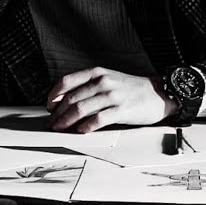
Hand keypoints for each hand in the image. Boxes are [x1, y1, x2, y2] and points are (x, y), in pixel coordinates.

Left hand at [44, 67, 175, 132]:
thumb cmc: (130, 89)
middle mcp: (103, 81)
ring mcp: (112, 95)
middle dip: (57, 113)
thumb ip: (88, 87)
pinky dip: (86, 127)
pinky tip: (80, 131)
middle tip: (51, 123)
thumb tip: (63, 102)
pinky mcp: (121, 110)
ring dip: (66, 122)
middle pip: (71, 98)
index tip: (48, 106)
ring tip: (60, 129)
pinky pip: (98, 119)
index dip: (53, 95)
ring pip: (80, 109)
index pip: (66, 81)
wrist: (157, 93)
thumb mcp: (108, 79)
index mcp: (97, 72)